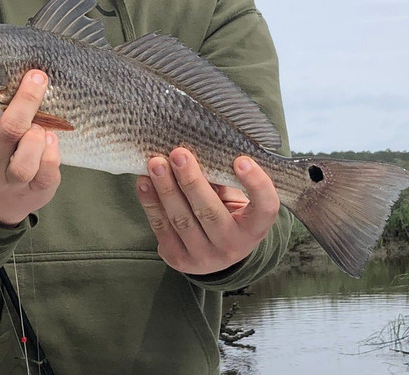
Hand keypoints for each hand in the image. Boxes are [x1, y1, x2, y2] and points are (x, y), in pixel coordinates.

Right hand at [0, 70, 60, 226]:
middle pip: (6, 134)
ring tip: (40, 127)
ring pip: (25, 163)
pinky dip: (52, 152)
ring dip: (37, 136)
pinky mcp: (34, 192)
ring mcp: (9, 183)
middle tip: (36, 78)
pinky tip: (49, 141)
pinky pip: (47, 173)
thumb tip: (17, 78)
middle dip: (25, 102)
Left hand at [137, 149, 279, 274]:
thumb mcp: (234, 198)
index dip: (256, 184)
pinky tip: (144, 182)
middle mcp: (233, 246)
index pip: (265, 208)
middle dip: (192, 181)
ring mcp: (205, 257)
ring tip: (156, 164)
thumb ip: (223, 179)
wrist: (214, 252)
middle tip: (179, 154)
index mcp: (255, 228)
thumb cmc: (227, 212)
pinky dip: (151, 203)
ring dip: (166, 189)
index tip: (241, 160)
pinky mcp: (178, 260)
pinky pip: (162, 228)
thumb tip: (197, 149)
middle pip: (211, 213)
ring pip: (182, 220)